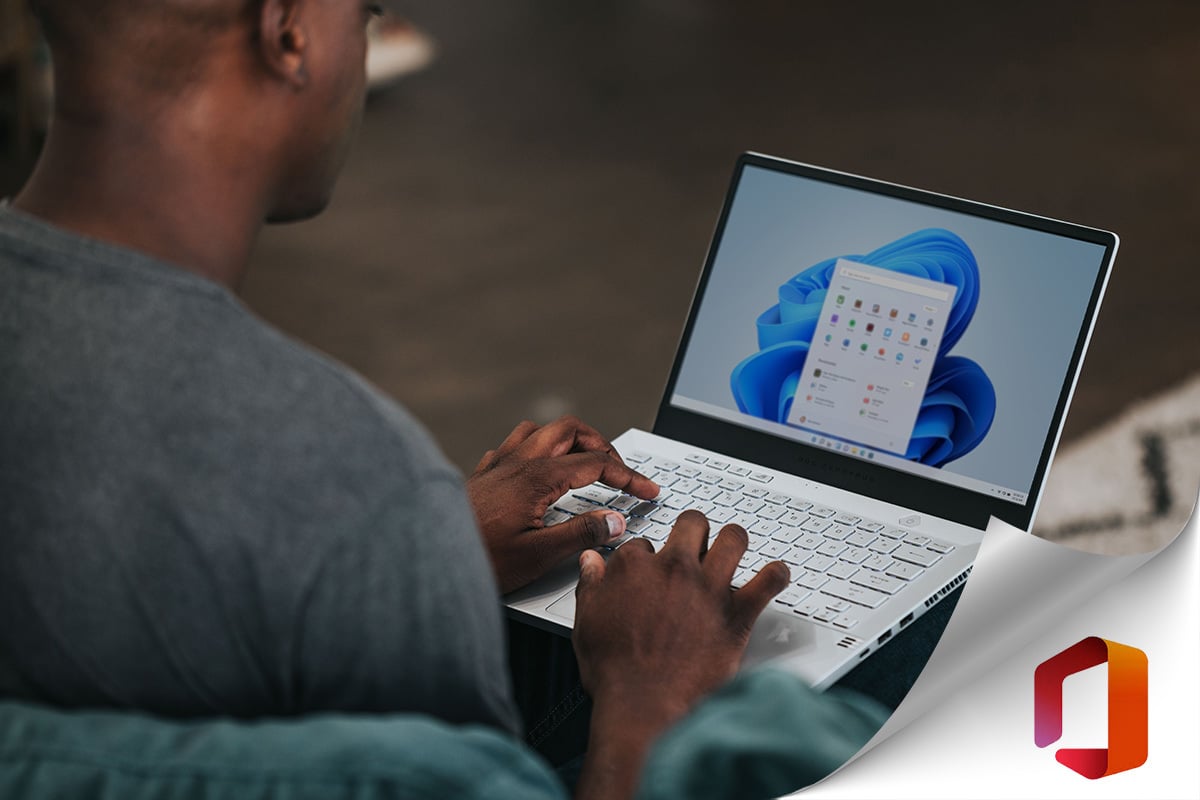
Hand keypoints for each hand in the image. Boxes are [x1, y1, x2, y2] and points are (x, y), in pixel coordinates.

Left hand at [466, 416, 658, 593]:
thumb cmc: (477, 560)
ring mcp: (497, 465)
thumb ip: (581, 534)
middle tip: (619, 470)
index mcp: (536, 477)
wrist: (426, 558)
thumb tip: (615, 521)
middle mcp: (517, 462)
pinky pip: (514, 445)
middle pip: (570, 430)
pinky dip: (537, 450)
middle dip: (601, 444)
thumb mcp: (537, 555)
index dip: (628, 476)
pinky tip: (538, 470)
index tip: (647, 490)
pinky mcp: (482, 475)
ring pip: (540, 431)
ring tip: (584, 461)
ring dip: (568, 440)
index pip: (596, 463)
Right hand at [571, 510, 788, 799]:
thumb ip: (591, 585)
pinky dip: (776, 576)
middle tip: (694, 546)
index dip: (647, 558)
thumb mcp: (587, 621)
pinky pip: (769, 581)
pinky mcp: (737, 613)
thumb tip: (591, 562)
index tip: (649, 571)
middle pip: (692, 525)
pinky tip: (775, 575)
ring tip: (733, 549)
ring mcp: (709, 588)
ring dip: (734, 541)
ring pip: (734, 538)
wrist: (644, 705)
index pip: (643, 544)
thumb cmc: (615, 670)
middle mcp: (675, 568)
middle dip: (693, 531)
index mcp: (635, 567)